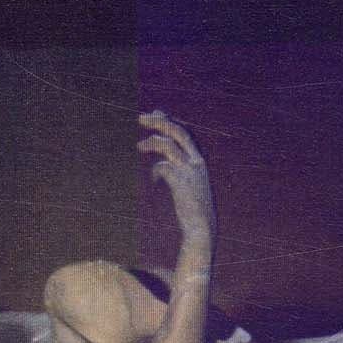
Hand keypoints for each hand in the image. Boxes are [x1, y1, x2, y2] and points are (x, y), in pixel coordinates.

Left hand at [138, 112, 214, 241]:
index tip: (156, 113)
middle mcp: (196, 163)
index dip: (169, 122)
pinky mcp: (181, 181)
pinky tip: (155, 180)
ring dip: (152, 142)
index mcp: (199, 162)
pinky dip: (156, 171)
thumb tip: (162, 166)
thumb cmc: (194, 213)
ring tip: (139, 145)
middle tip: (141, 118)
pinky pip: (163, 167)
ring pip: (169, 145)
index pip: (184, 134)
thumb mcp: (189, 189)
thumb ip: (179, 175)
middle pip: (177, 132)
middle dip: (159, 122)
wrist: (202, 229)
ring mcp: (189, 171)